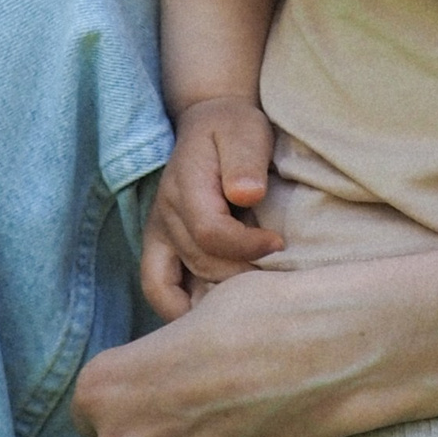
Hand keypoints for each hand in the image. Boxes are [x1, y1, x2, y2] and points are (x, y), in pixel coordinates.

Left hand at [75, 258, 370, 436]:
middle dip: (160, 434)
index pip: (92, 412)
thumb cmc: (264, 314)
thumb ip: (157, 359)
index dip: (132, 400)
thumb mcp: (190, 315)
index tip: (168, 390)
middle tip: (215, 407)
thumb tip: (163, 379)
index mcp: (101, 387)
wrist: (328, 351)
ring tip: (243, 431)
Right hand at [139, 96, 281, 318]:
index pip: (210, 233)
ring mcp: (159, 235)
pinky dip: (181, 308)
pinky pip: (158, 289)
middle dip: (241, 274)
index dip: (247, 246)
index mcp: (185, 187)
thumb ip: (245, 160)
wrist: (209, 123)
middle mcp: (164, 216)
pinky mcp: (161, 247)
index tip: (279, 243)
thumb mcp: (245, 131)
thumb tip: (247, 194)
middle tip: (276, 275)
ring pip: (178, 285)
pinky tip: (215, 312)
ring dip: (217, 296)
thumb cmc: (233, 129)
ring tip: (253, 295)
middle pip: (199, 263)